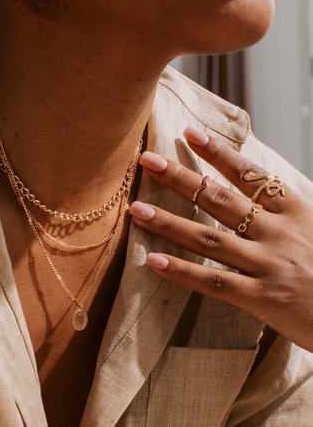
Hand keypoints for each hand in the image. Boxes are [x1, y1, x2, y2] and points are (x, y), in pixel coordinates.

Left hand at [129, 127, 312, 352]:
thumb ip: (285, 207)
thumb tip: (259, 187)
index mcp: (295, 210)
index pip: (249, 173)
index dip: (218, 152)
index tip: (189, 134)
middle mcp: (278, 231)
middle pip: (220, 198)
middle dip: (181, 177)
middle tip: (147, 160)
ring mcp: (268, 264)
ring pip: (209, 238)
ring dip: (169, 222)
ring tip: (137, 210)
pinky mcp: (263, 298)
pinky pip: (215, 282)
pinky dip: (183, 272)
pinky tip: (154, 262)